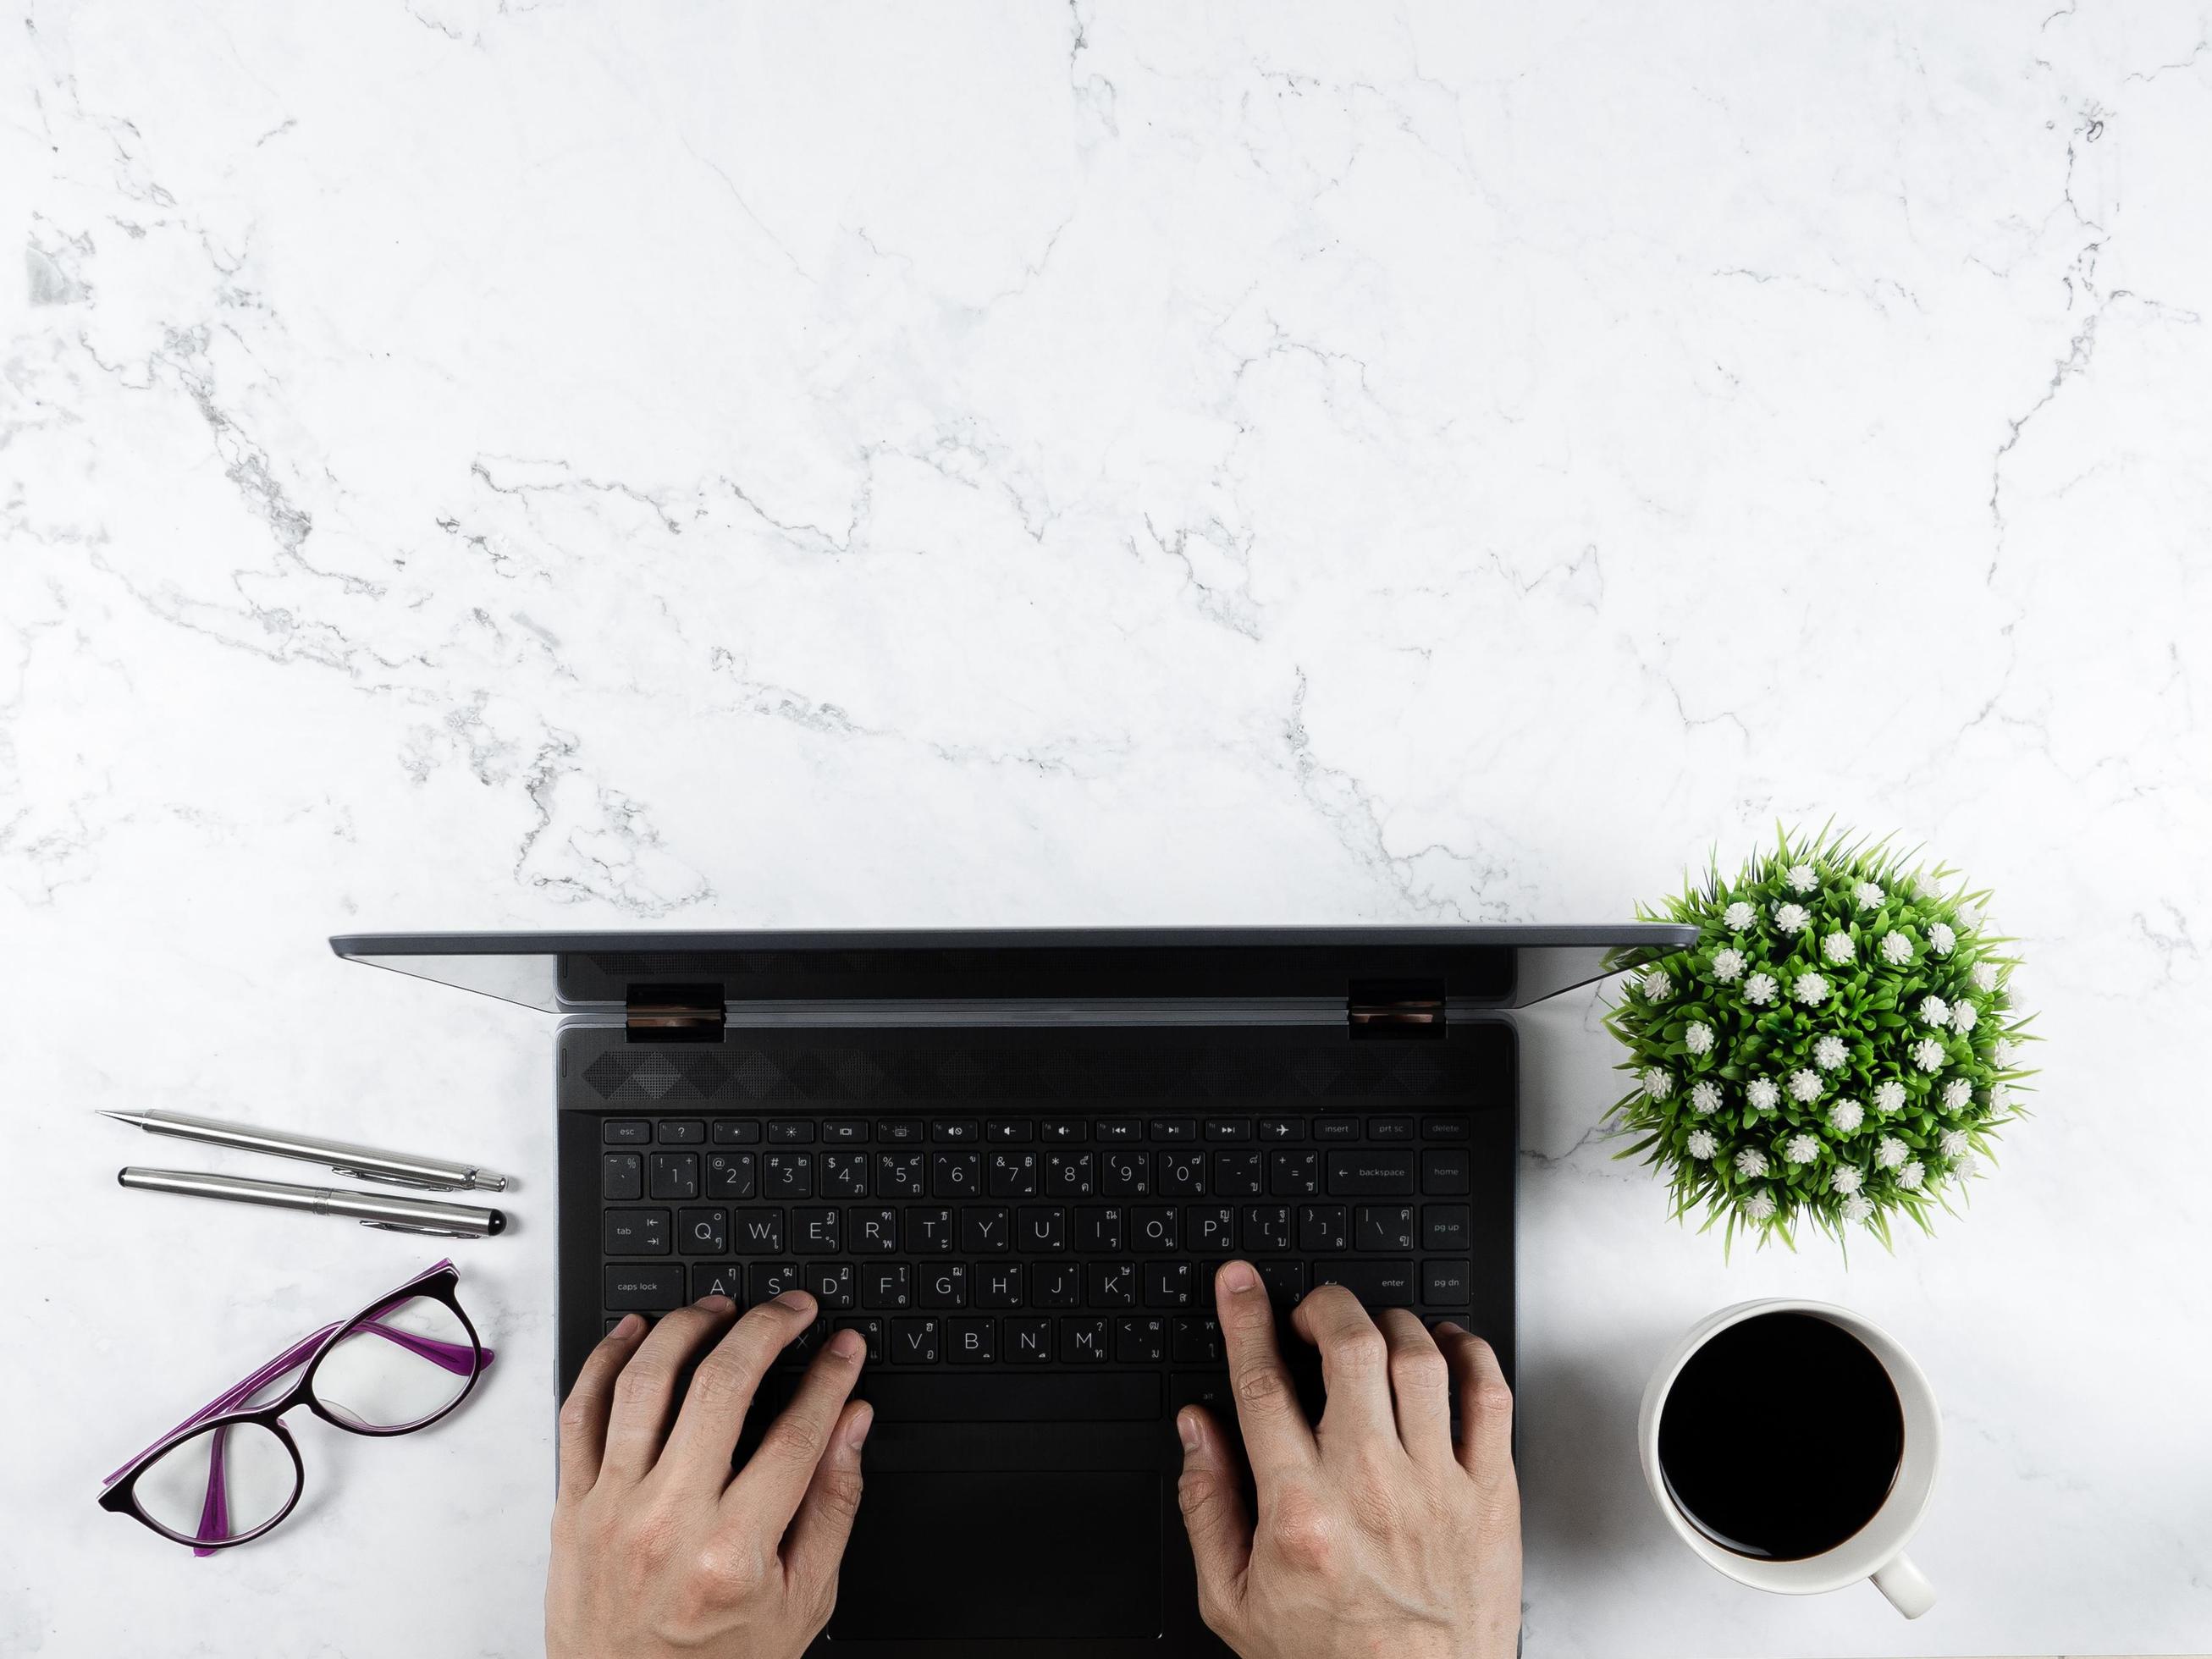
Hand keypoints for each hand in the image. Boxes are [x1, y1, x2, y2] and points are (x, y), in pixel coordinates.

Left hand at [547, 1293, 871, 1658]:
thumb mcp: (803, 1601)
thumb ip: (832, 1505)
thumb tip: (852, 1423)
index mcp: (735, 1552)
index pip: (797, 1433)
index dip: (830, 1376)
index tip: (844, 1346)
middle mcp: (669, 1522)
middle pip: (721, 1386)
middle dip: (768, 1328)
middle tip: (794, 1309)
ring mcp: (612, 1510)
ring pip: (646, 1383)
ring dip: (688, 1327)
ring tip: (722, 1308)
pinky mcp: (572, 1507)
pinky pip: (580, 1412)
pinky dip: (607, 1359)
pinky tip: (638, 1332)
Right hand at [1175, 1261, 1521, 1658]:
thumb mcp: (1234, 1601)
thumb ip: (1207, 1507)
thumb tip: (1197, 1431)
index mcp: (1300, 1510)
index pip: (1263, 1383)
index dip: (1245, 1317)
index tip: (1240, 1284)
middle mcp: (1370, 1486)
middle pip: (1350, 1346)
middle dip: (1324, 1304)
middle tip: (1311, 1312)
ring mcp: (1438, 1486)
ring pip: (1419, 1358)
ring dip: (1390, 1324)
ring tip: (1372, 1334)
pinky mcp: (1491, 1497)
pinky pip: (1490, 1396)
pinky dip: (1469, 1353)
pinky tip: (1447, 1349)